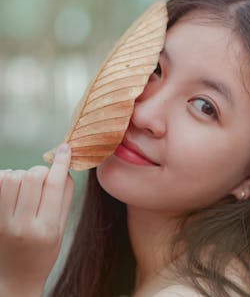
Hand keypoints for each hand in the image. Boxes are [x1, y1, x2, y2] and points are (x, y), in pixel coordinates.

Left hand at [0, 143, 73, 296]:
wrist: (15, 278)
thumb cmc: (43, 253)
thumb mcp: (61, 229)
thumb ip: (64, 198)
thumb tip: (64, 168)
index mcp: (47, 229)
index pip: (54, 185)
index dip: (61, 163)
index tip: (66, 149)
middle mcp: (22, 225)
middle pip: (32, 177)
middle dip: (41, 171)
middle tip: (43, 180)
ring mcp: (2, 222)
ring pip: (11, 177)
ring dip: (22, 174)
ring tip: (26, 187)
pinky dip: (6, 179)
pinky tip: (12, 190)